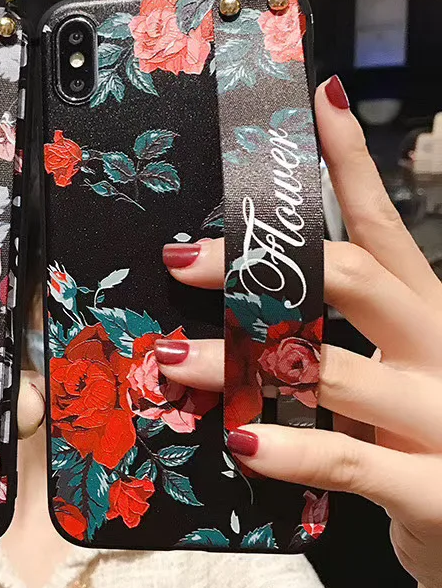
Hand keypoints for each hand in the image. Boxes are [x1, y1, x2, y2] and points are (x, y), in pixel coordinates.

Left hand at [157, 77, 441, 587]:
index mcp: (425, 309)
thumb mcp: (387, 366)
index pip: (381, 220)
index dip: (350, 158)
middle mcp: (436, 345)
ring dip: (240, 359)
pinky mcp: (432, 486)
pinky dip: (285, 448)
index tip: (314, 101)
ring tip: (172, 357)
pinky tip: (238, 440)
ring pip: (328, 368)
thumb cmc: (419, 435)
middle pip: (355, 276)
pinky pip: (343, 459)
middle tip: (181, 258)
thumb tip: (239, 293)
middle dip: (262, 263)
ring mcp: (439, 414)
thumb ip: (331, 332)